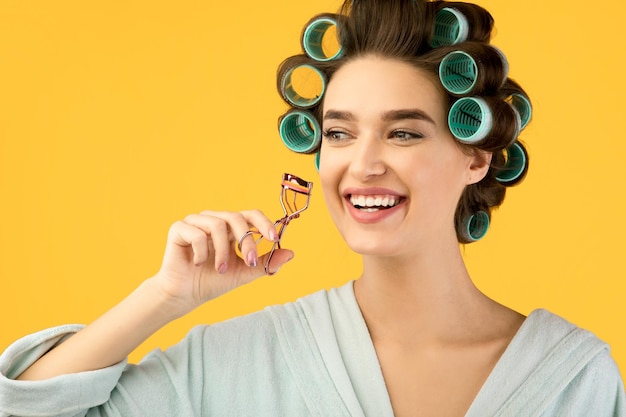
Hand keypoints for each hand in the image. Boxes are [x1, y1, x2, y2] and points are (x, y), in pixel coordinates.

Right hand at [153, 210, 293, 316]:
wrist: (186, 296)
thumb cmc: (213, 281)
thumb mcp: (245, 273)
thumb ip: (266, 263)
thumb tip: (291, 253)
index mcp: (230, 227)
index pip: (251, 215)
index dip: (264, 223)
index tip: (274, 238)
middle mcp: (214, 220)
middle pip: (236, 217)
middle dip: (246, 241)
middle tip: (249, 263)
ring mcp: (196, 222)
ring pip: (217, 224)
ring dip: (223, 251)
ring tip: (220, 270)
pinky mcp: (179, 228)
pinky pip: (197, 234)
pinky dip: (201, 253)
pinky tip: (198, 264)